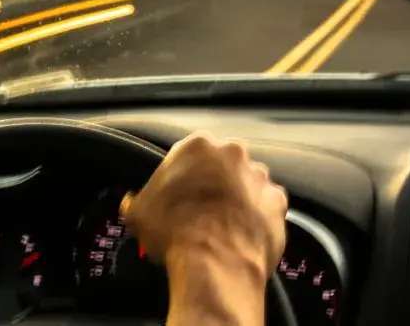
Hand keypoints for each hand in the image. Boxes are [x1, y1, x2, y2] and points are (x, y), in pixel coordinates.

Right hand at [121, 133, 286, 325]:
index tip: (178, 195)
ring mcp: (259, 177)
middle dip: (214, 183)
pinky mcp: (278, 202)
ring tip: (222, 225)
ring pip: (247, 182)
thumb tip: (131, 203)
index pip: (189, 154)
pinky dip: (257, 217)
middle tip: (200, 210)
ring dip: (237, 198)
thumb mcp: (138, 214)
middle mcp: (232, 153)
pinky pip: (266, 206)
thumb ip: (137, 200)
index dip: (182, 176)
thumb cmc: (174, 233)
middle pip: (221, 164)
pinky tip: (241, 235)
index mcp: (197, 146)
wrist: (214, 264)